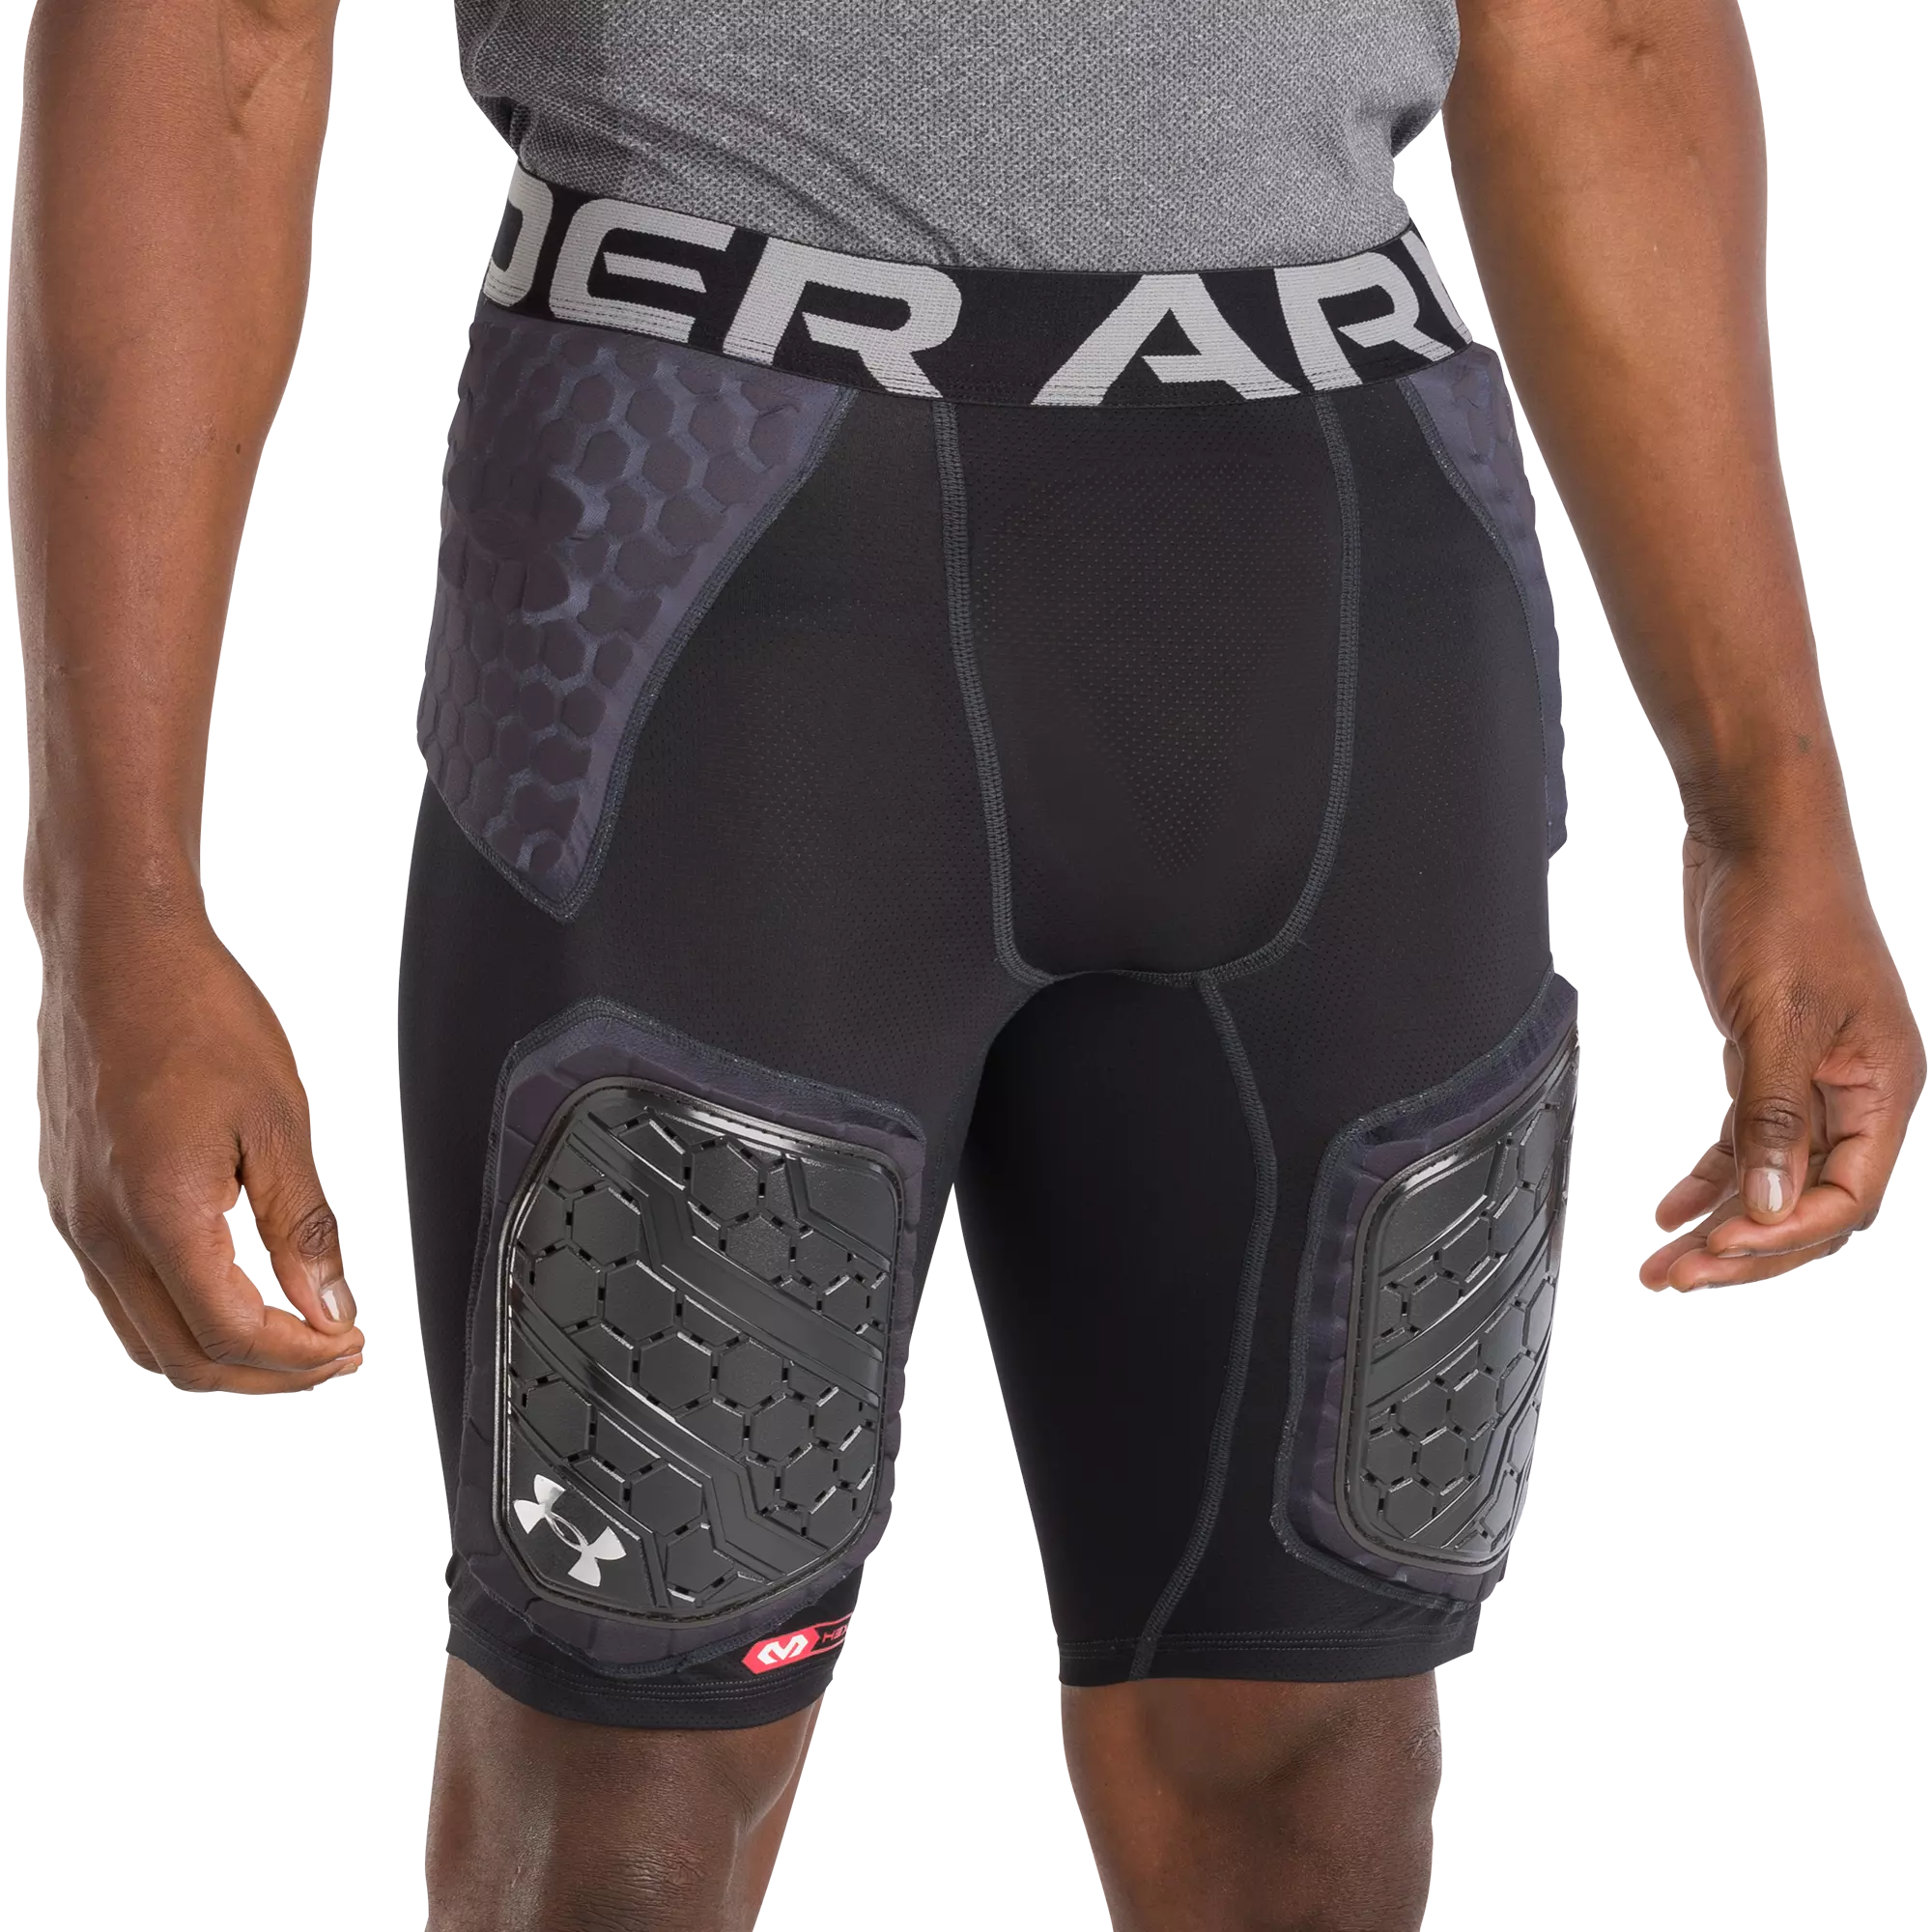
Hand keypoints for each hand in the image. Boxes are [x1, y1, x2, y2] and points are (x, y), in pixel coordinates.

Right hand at [39, 907, 365, 1388]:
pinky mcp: (74, 1197)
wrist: (119, 953)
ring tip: (290, 1331)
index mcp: (156, 1213)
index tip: (346, 1344)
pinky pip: (121, 1288)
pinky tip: (234, 1286)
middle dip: (261, 1373)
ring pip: (143, 1332)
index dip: (298, 1356)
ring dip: (218, 1351)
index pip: (229, 1333)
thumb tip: (326, 1302)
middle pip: (178, 1357)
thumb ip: (300, 1224)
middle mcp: (101, 1228)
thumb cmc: (194, 1015)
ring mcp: (78, 1216)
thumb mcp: (278, 1121)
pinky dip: (180, 1310)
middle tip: (326, 1353)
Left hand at [1640, 827, 1923, 1290]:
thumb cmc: (1784, 912)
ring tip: (1662, 1260)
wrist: (1759, 841)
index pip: (1843, 1196)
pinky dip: (1712, 1171)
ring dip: (1720, 1217)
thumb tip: (1764, 1205)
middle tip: (1676, 1276)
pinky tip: (1672, 1205)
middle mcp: (1856, 1092)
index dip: (1780, 1232)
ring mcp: (1814, 1078)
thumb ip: (1772, 1116)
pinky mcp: (1770, 1060)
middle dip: (1743, 1243)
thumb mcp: (1776, 1020)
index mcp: (1883, 1086)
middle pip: (1805, 1198)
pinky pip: (1747, 1137)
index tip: (1716, 1249)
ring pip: (1770, 1173)